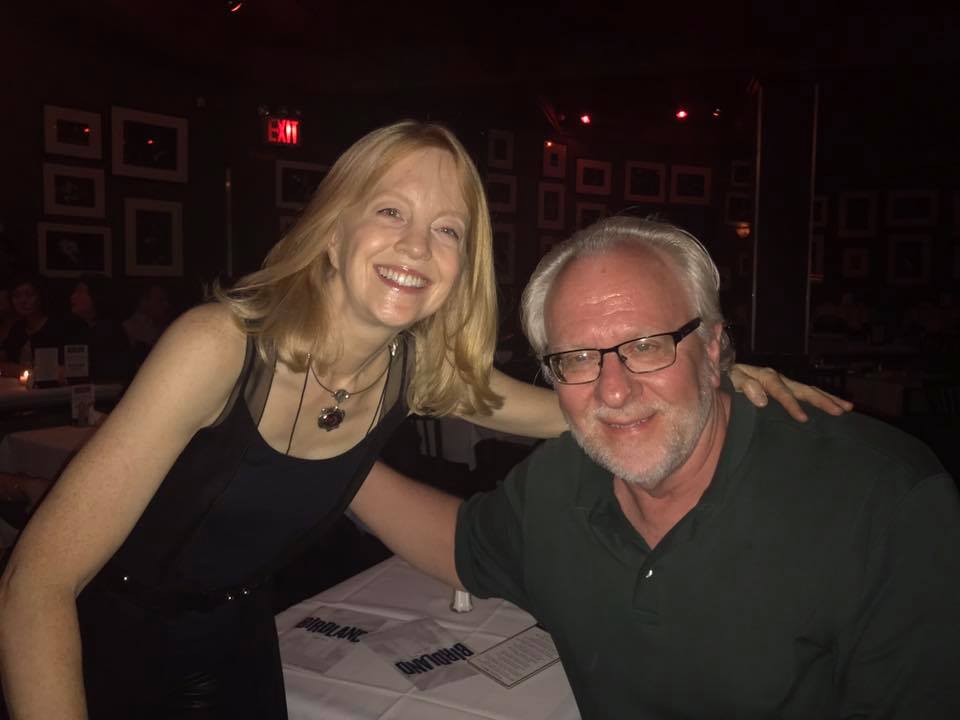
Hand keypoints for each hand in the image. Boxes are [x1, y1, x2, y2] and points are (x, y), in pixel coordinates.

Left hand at [729, 364, 853, 421]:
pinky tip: (834, 408)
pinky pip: (806, 394)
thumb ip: (744, 385)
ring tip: (847, 408)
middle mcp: (779, 378)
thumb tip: (762, 399)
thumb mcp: (731, 379)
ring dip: (828, 399)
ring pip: (810, 391)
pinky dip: (821, 400)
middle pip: (804, 389)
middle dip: (822, 401)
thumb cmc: (728, 380)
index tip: (803, 418)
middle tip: (840, 411)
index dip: (792, 404)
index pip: (781, 391)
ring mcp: (785, 384)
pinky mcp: (786, 390)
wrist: (724, 376)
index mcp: (765, 376)